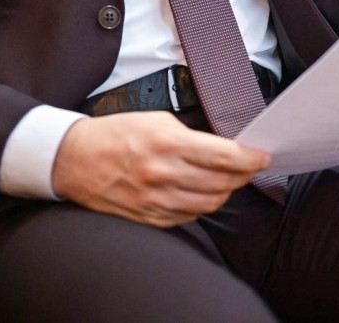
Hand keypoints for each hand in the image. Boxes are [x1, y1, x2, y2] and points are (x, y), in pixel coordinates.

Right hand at [51, 111, 270, 226]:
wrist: (76, 159)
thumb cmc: (115, 134)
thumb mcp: (156, 119)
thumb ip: (189, 135)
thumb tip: (220, 147)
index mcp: (167, 143)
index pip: (224, 156)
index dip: (249, 158)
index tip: (262, 155)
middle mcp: (164, 174)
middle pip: (221, 183)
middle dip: (242, 175)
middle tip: (249, 166)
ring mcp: (156, 200)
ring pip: (209, 204)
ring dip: (224, 192)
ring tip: (228, 180)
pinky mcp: (149, 217)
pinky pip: (188, 217)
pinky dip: (201, 206)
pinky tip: (200, 193)